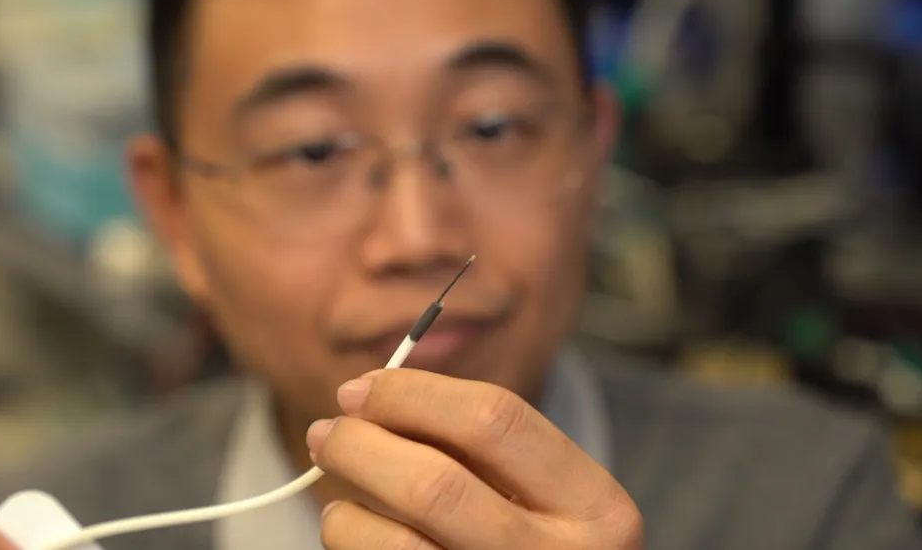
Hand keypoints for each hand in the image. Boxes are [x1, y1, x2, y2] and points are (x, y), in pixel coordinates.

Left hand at [307, 369, 643, 549]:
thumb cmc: (542, 542)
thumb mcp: (549, 493)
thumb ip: (484, 445)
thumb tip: (373, 396)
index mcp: (596, 508)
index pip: (494, 420)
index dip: (413, 394)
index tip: (360, 388)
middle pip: (434, 486)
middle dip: (361, 446)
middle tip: (325, 433)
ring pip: (395, 547)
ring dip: (345, 510)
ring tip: (336, 495)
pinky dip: (352, 544)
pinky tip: (355, 532)